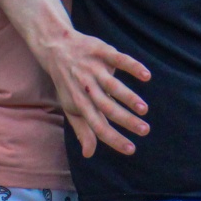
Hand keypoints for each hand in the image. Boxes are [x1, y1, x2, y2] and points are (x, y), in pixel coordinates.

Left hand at [33, 28, 150, 158]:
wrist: (54, 46)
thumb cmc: (67, 82)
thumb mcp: (70, 106)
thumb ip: (82, 130)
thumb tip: (88, 154)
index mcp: (79, 102)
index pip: (97, 125)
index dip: (113, 138)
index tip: (131, 149)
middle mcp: (85, 86)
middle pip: (106, 107)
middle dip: (125, 120)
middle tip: (145, 130)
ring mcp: (93, 68)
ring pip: (111, 85)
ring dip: (128, 97)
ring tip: (143, 109)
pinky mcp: (100, 51)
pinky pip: (118, 59)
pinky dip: (132, 66)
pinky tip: (146, 76)